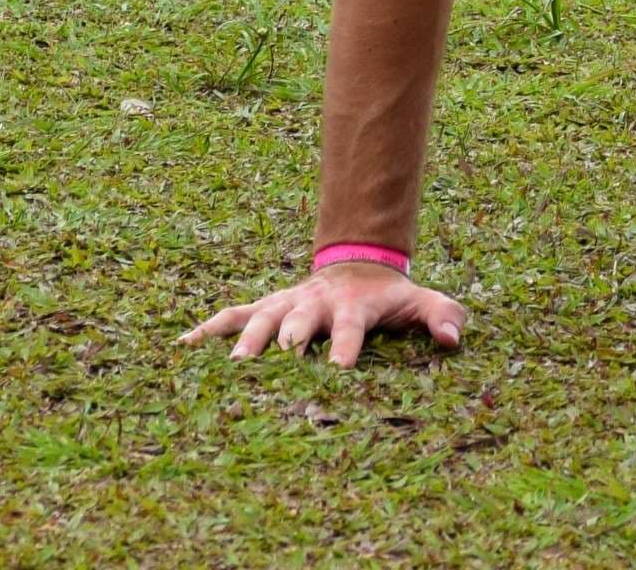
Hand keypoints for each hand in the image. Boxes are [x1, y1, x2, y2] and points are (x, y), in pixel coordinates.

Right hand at [181, 264, 466, 369]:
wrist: (357, 264)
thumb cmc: (390, 297)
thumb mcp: (421, 300)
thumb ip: (442, 315)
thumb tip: (453, 338)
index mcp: (353, 306)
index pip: (352, 326)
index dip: (347, 346)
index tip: (339, 370)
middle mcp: (314, 302)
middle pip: (299, 319)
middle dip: (289, 337)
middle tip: (278, 359)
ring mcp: (286, 302)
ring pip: (261, 316)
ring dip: (246, 337)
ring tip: (230, 365)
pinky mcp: (266, 305)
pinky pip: (232, 315)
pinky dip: (207, 329)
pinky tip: (182, 349)